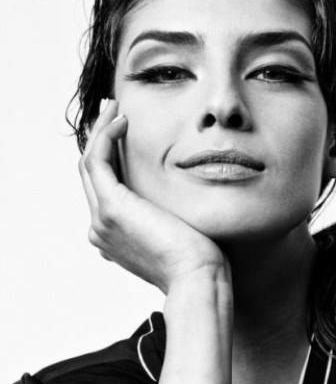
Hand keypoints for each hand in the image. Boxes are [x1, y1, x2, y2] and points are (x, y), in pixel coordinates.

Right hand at [78, 99, 228, 293]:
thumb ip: (166, 217)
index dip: (110, 155)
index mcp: (115, 234)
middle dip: (100, 137)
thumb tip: (174, 204)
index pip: (106, 186)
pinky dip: (106, 137)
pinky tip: (122, 119)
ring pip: (91, 163)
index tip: (124, 130)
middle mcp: (101, 227)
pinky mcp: (111, 208)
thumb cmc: (197, 257)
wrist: (197, 277)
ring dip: (100, 130)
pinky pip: (98, 161)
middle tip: (113, 111)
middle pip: (93, 172)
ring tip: (115, 106)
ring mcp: (102, 219)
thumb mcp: (177, 231)